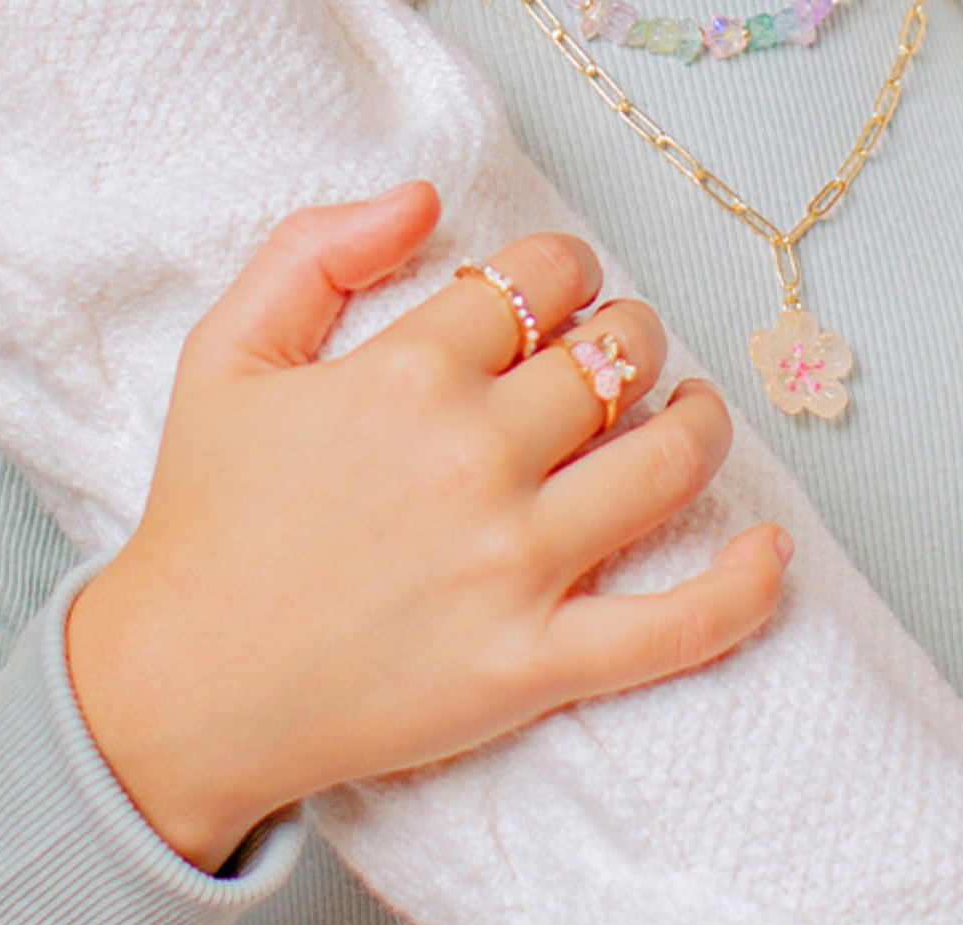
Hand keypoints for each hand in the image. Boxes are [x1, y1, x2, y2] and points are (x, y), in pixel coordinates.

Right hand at [67, 185, 789, 871]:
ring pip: (666, 466)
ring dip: (700, 427)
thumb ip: (313, 252)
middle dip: (634, 340)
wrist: (192, 686)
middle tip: (624, 359)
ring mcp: (518, 566)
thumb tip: (425, 200)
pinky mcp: (541, 663)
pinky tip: (771, 552)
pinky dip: (743, 590)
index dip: (568, 274)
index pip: (541, 284)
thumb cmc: (209, 524)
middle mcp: (476, 461)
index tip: (563, 295)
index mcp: (408, 375)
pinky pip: (677, 627)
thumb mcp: (224, 355)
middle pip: (617, 362)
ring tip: (692, 419)